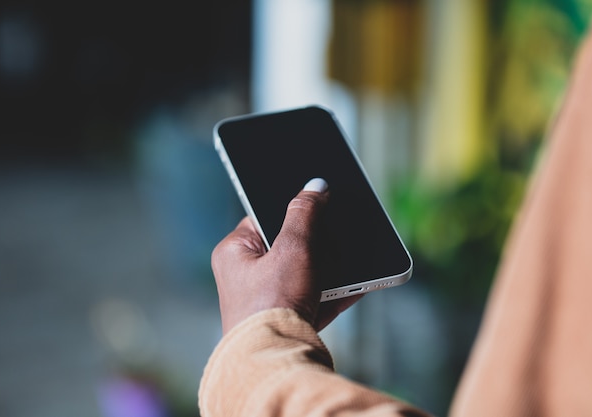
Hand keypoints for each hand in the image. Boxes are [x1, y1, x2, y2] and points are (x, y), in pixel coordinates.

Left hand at [211, 178, 361, 334]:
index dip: (291, 209)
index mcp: (234, 254)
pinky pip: (313, 300)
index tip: (316, 200)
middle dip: (315, 243)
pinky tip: (358, 285)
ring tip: (353, 256)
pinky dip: (333, 294)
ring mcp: (265, 303)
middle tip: (337, 230)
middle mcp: (245, 278)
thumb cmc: (274, 303)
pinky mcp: (285, 324)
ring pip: (302, 275)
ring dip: (328, 270)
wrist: (277, 363)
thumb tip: (315, 186)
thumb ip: (305, 213)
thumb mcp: (293, 248)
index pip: (263, 219)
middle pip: (286, 248)